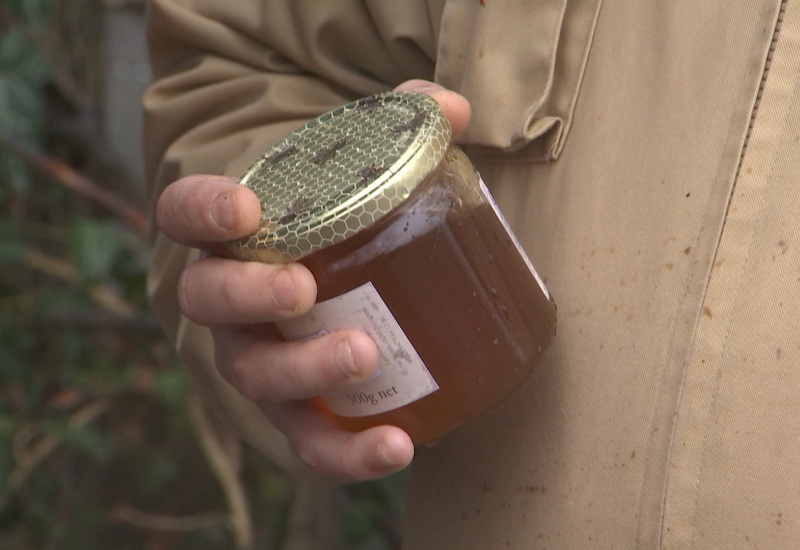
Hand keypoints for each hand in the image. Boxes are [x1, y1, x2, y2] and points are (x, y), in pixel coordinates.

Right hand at [155, 80, 470, 480]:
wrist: (334, 273)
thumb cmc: (337, 217)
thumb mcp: (359, 167)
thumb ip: (403, 127)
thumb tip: (455, 107)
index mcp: (232, 234)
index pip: (184, 212)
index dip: (200, 212)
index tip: (241, 208)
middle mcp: (229, 301)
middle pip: (208, 303)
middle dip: (248, 298)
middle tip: (302, 289)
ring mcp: (258, 358)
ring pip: (254, 376)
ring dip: (302, 371)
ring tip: (363, 356)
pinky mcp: (298, 409)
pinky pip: (308, 442)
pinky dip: (345, 452)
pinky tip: (398, 444)